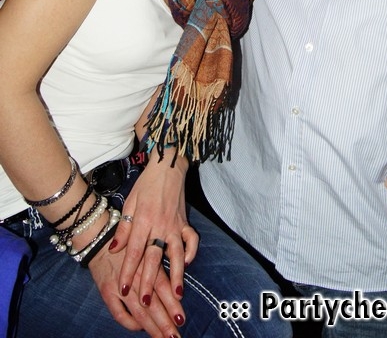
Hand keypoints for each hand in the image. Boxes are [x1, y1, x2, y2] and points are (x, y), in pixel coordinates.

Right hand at [89, 242, 182, 337]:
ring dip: (151, 327)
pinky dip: (129, 323)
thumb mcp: (146, 246)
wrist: (99, 235)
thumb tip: (172, 286)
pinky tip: (139, 328)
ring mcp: (120, 286)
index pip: (163, 288)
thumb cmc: (127, 241)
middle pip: (153, 304)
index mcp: (147, 264)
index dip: (173, 304)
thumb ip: (157, 266)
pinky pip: (118, 313)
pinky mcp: (106, 292)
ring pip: (138, 311)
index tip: (182, 319)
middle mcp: (135, 277)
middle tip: (175, 337)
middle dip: (165, 322)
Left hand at [109, 153, 197, 316]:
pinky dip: (191, 252)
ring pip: (176, 253)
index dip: (128, 271)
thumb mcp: (129, 203)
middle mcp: (159, 225)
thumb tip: (113, 250)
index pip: (134, 251)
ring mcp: (175, 224)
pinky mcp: (185, 221)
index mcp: (143, 220)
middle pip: (153, 257)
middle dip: (148, 281)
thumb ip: (123, 228)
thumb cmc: (145, 185)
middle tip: (145, 301)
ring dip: (176, 274)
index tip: (123, 289)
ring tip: (177, 293)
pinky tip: (188, 264)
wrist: (167, 166)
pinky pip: (191, 239)